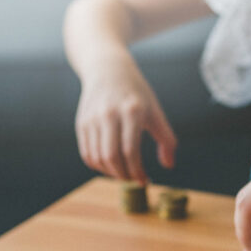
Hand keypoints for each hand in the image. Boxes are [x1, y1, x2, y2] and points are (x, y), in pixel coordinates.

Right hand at [75, 59, 175, 184]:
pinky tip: (111, 167)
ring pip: (97, 158)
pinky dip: (98, 166)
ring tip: (124, 174)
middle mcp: (108, 114)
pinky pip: (87, 153)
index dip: (137, 171)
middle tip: (133, 180)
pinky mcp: (82, 123)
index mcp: (131, 111)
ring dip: (111, 173)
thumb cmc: (136, 94)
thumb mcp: (156, 111)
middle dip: (124, 175)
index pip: (131, 150)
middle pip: (111, 156)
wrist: (108, 69)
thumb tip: (168, 165)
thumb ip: (166, 139)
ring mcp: (92, 119)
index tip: (144, 181)